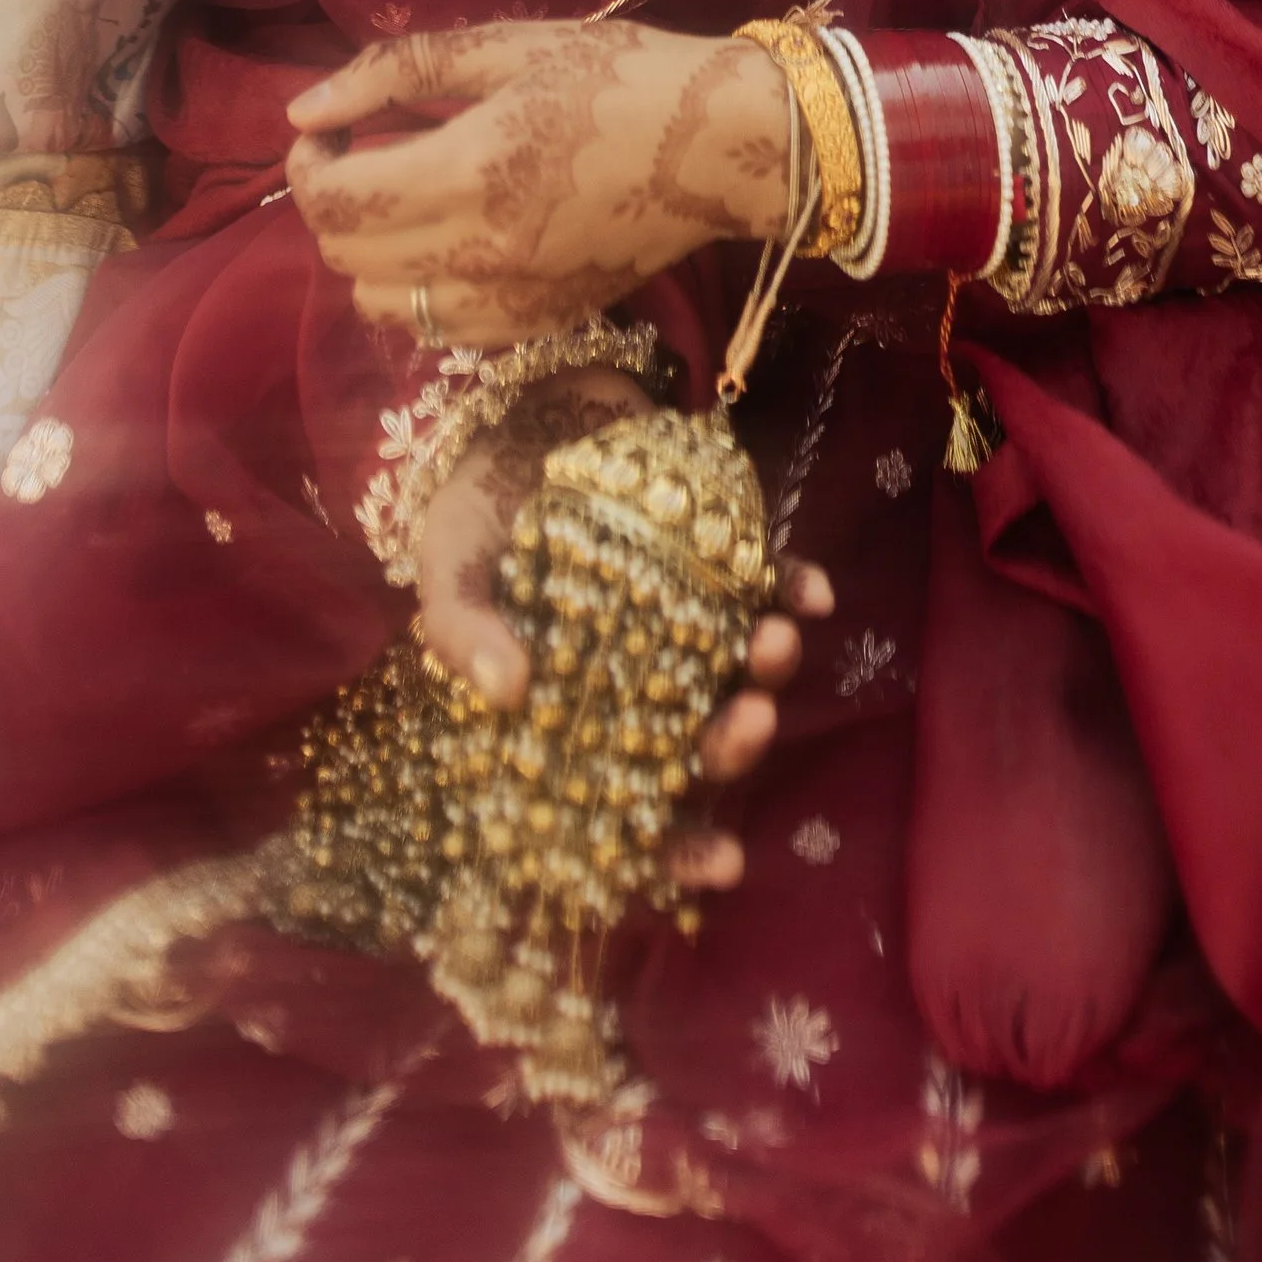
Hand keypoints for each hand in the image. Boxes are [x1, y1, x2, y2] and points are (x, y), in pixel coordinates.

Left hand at [286, 16, 791, 345]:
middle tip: (362, 152)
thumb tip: (300, 109)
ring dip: (371, 256)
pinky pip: (443, 332)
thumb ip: (397, 71)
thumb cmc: (621, 74)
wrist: (727, 144)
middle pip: (346, 259)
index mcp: (468, 170)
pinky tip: (452, 242)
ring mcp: (512, 301)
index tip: (328, 126)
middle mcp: (480, 252)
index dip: (305, 163)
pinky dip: (422, 294)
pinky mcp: (541, 324)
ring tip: (407, 200)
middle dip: (331, 204)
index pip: (334, 201)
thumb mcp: (509, 44)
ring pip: (385, 308)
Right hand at [415, 368, 832, 890]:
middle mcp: (640, 674)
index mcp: (575, 708)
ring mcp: (685, 612)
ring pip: (741, 665)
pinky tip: (813, 593)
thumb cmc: (473, 504)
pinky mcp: (717, 550)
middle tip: (750, 721)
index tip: (724, 863)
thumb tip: (507, 691)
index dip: (678, 847)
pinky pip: (769, 581)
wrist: (515, 398)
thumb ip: (464, 630)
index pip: (631, 804)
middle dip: (734, 742)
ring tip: (774, 644)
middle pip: (700, 738)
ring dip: (769, 666)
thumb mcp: (448, 567)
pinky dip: (795, 587)